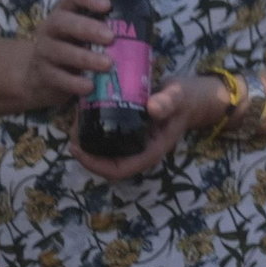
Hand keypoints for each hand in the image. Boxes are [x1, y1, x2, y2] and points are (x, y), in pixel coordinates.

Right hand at [18, 0, 116, 111]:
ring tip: (108, 64)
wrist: (44, 77)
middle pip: (62, 21)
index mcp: (68, 11)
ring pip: (60, 50)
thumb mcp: (90, 33)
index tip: (107, 5)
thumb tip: (146, 29)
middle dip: (87, 28)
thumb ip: (111, 27)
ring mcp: (44, 51)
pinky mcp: (43, 74)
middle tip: (111, 37)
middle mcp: (52, 28)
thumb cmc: (79, 48)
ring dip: (86, 58)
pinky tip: (90, 86)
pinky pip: (57, 77)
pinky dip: (74, 82)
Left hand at [70, 75, 229, 181]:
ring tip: (77, 119)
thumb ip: (167, 103)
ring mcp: (133, 142)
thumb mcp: (178, 98)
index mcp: (150, 151)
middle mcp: (138, 150)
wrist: (193, 96)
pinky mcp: (129, 131)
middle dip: (85, 150)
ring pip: (104, 149)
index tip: (77, 148)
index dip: (94, 165)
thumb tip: (152, 108)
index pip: (118, 170)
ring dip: (87, 139)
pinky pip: (107, 136)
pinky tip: (87, 111)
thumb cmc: (186, 99)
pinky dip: (94, 127)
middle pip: (105, 162)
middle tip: (73, 130)